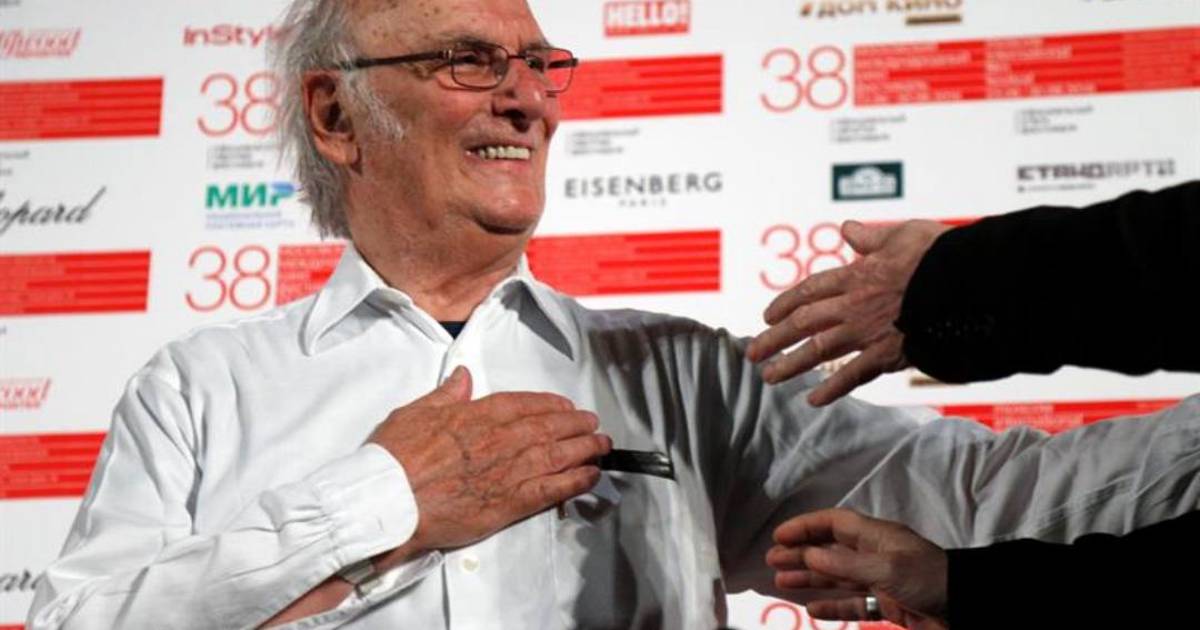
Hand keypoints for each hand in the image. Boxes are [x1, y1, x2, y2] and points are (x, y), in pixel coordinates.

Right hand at [371, 367, 610, 562]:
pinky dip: (575, 481)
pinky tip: (591, 476)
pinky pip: (551, 489)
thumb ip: (444, 395)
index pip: (523, 404)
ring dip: (584, 448)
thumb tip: (462, 377)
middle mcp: (498, 440)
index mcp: (476, 415)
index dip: (548, 404)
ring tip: (602, 446)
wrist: (386, 500)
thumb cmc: (393, 459)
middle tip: (593, 424)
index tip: (564, 406)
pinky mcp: (508, 503)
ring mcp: (506, 471)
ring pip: (557, 455)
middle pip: (548, 428)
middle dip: (575, 425)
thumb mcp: (414, 412)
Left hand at [746, 219, 949, 405]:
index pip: (809, 290)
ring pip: (818, 351)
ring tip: (769, 377)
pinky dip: (831, 389)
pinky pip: (852, 375)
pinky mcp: (887, 355)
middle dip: (774, 339)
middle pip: (803, 323)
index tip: (768, 316)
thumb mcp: (902, 233)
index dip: (785, 304)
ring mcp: (867, 331)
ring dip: (790, 364)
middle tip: (752, 353)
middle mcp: (853, 304)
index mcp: (856, 274)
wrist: (969, 284)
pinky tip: (812, 400)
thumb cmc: (940, 255)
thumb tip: (847, 229)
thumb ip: (871, 237)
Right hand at [767, 508, 947, 629]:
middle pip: (830, 549)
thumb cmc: (929, 579)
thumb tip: (810, 554)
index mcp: (876, 536)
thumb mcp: (888, 569)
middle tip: (772, 561)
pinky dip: (833, 605)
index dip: (806, 527)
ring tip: (781, 582)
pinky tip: (813, 609)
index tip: (780, 536)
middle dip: (801, 553)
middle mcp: (874, 554)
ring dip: (810, 577)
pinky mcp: (889, 604)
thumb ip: (847, 564)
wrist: (967, 609)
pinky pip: (854, 603)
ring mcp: (880, 579)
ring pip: (837, 576)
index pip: (834, 524)